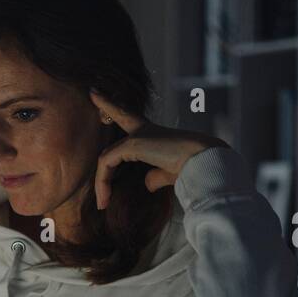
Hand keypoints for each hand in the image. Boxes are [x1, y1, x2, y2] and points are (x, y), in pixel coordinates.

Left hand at [90, 89, 226, 204]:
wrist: (204, 163)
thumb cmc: (192, 169)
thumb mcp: (169, 174)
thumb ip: (155, 176)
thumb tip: (147, 183)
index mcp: (155, 136)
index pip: (133, 121)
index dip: (118, 109)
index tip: (106, 93)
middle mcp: (145, 130)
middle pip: (121, 114)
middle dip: (107, 103)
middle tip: (93, 92)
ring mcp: (138, 135)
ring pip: (107, 157)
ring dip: (101, 182)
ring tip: (102, 204)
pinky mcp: (134, 143)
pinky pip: (107, 163)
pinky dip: (103, 183)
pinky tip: (104, 200)